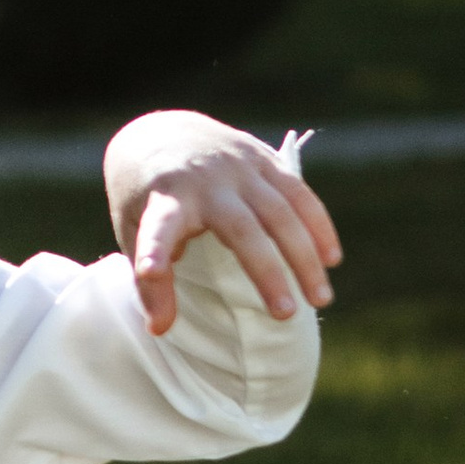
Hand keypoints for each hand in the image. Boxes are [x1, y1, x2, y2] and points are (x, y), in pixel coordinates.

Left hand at [103, 111, 342, 336]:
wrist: (161, 133)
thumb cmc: (145, 196)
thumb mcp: (132, 230)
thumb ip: (149, 282)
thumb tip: (161, 330)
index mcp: (165, 198)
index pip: (158, 228)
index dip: (154, 252)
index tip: (149, 273)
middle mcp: (206, 181)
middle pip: (242, 229)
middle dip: (266, 272)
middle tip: (286, 316)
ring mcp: (239, 167)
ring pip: (282, 212)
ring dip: (305, 256)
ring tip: (320, 298)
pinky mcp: (263, 158)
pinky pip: (299, 194)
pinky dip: (318, 226)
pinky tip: (332, 259)